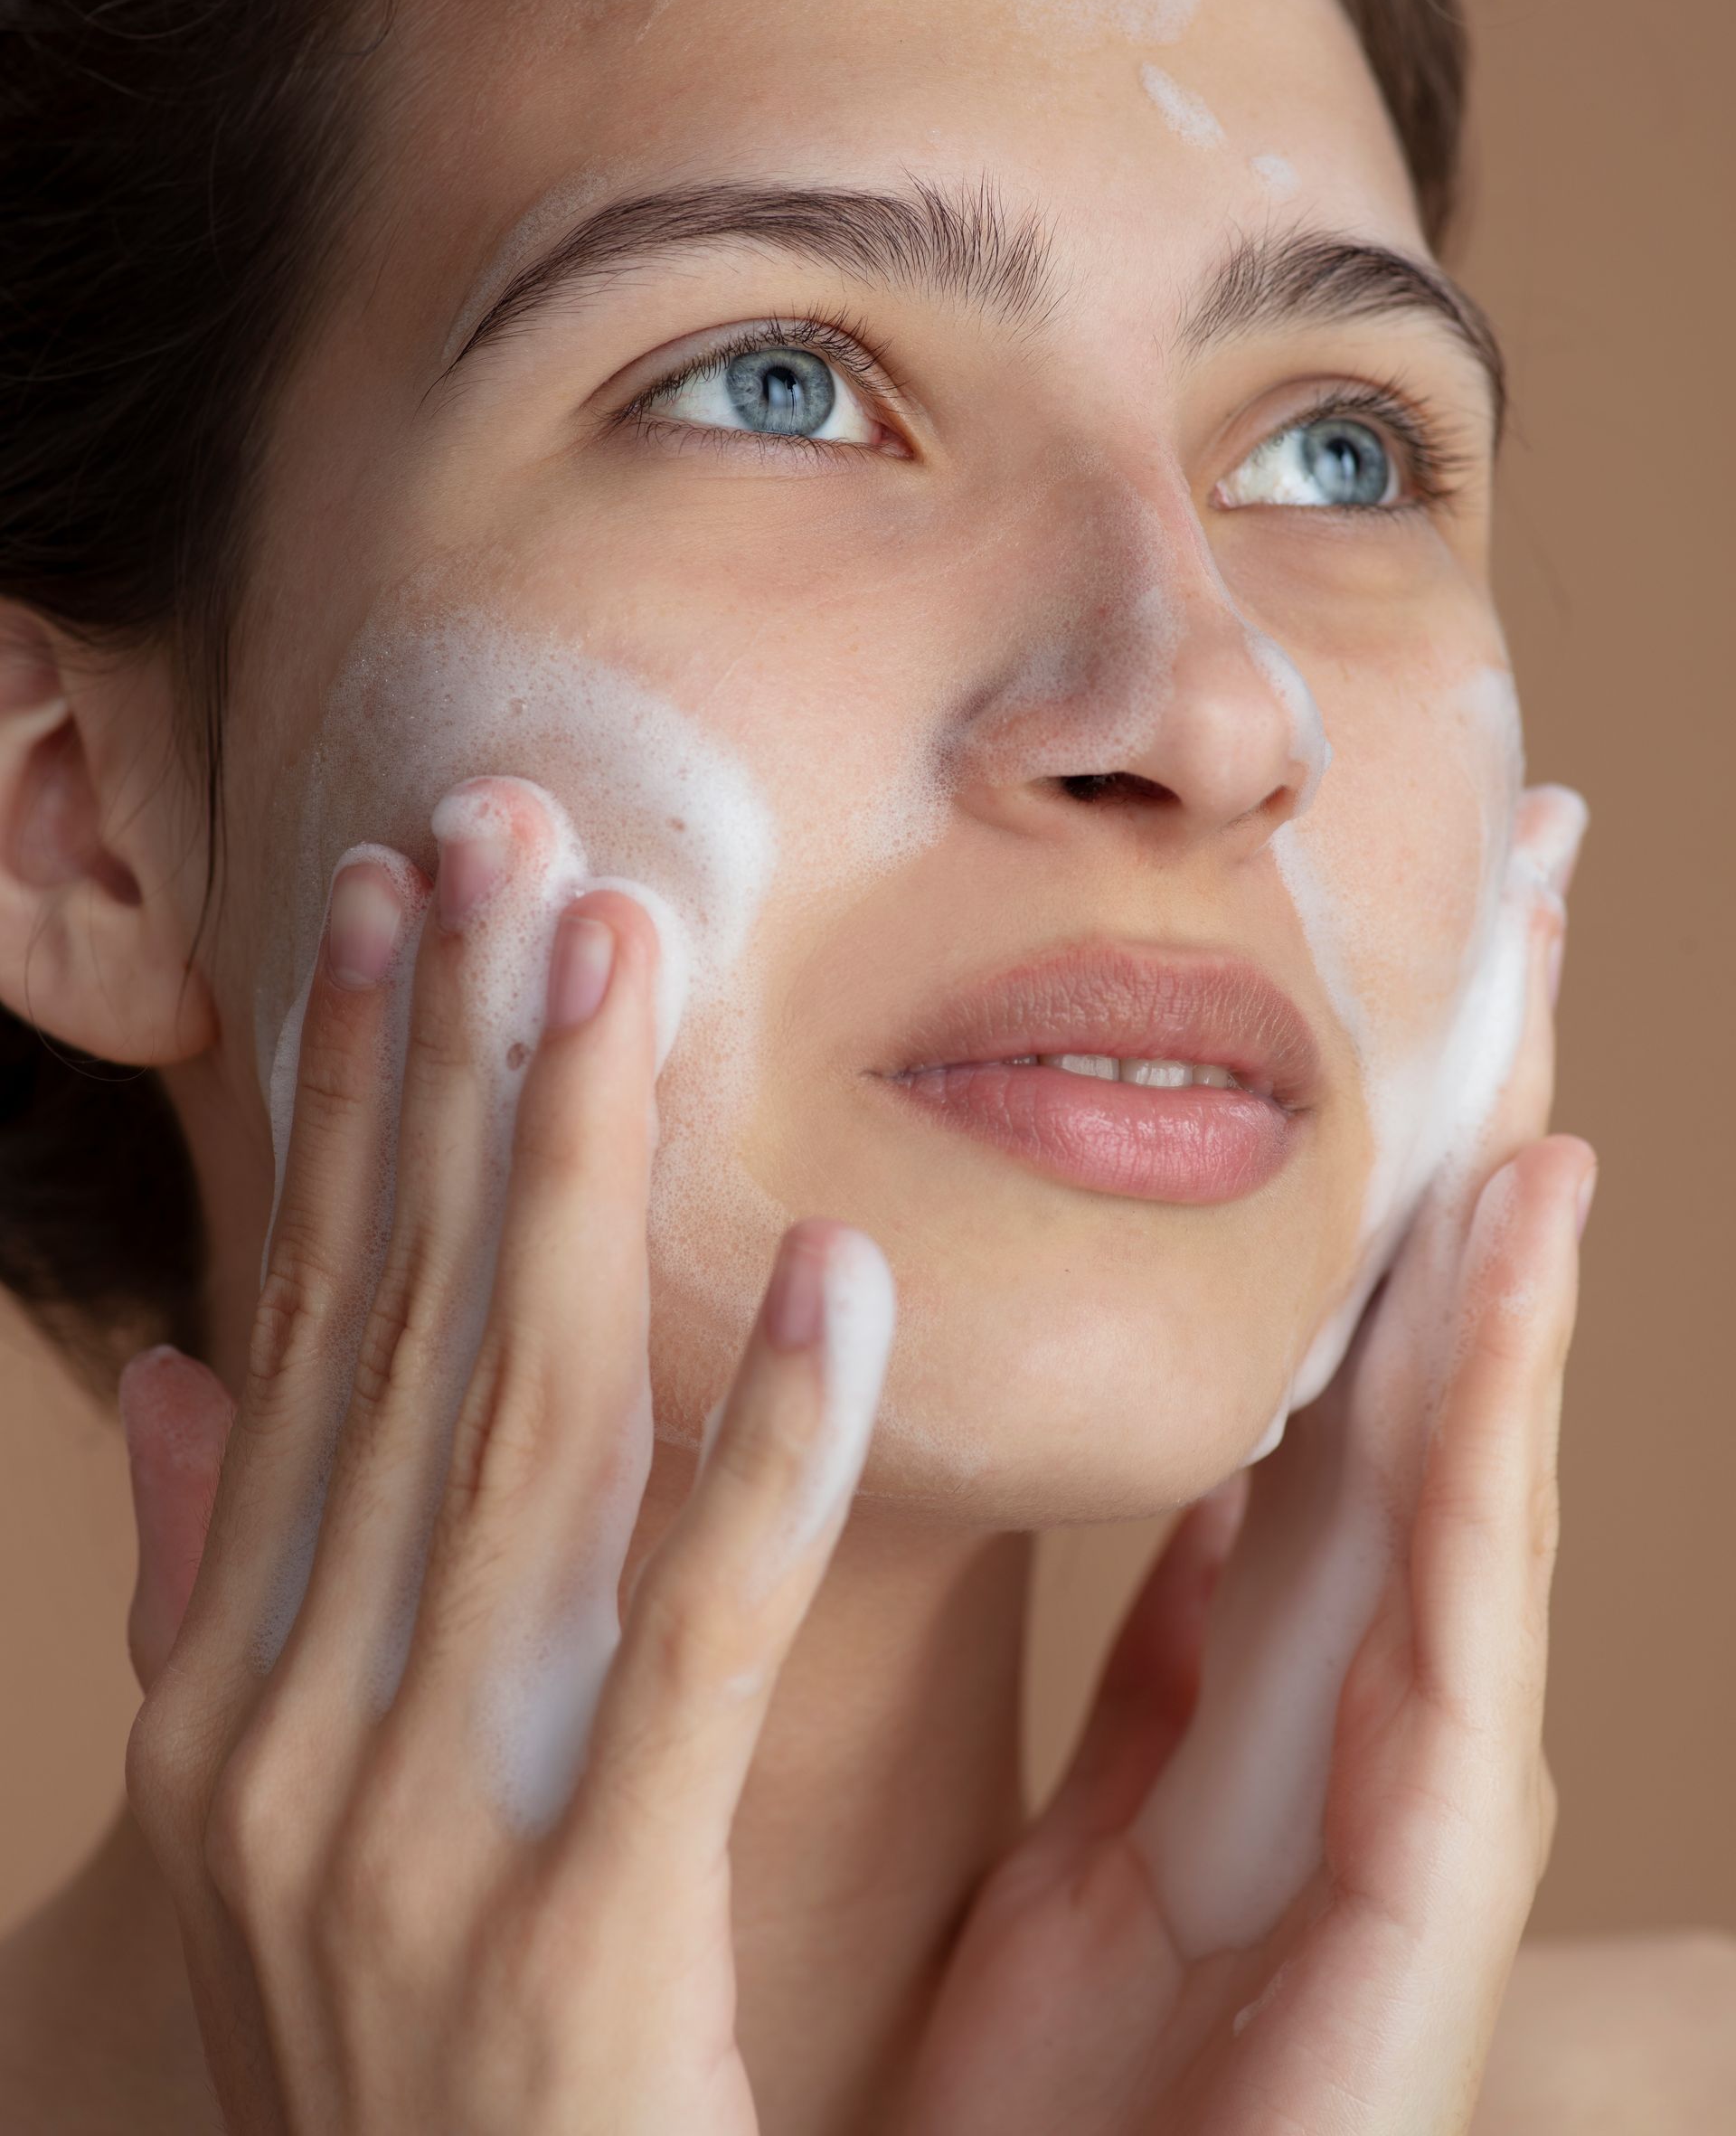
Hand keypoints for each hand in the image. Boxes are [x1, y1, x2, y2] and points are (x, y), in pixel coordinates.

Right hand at [119, 779, 893, 2134]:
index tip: (395, 901)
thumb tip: (170, 1382)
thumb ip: (235, 1598)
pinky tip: (840, 1279)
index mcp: (240, 1698)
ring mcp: (417, 1847)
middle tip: (510, 830)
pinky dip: (765, 1453)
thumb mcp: (286, 1835)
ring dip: (578, 1175)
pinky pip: (692, 1650)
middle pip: (406, 1332)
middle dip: (457, 1062)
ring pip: (522, 1435)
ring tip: (630, 958)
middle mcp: (290, 1744)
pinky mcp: (582, 1951)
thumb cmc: (413, 2080)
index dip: (353, 1102)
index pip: (313, 1333)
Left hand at [903, 788, 1591, 2134]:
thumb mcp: (1063, 1808)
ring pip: (1458, 1455)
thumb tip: (1084, 1403)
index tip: (1387, 946)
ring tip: (1536, 1006)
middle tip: (1528, 870)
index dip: (1363, 1153)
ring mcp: (1389, 1803)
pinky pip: (1441, 1631)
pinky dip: (1479, 1434)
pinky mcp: (1405, 1922)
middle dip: (1471, 1119)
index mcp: (1240, 1670)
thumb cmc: (1016, 2095)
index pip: (1314, 1358)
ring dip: (1501, 1233)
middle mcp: (1337, 1702)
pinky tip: (1505, 1252)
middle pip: (1411, 1359)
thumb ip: (1093, 1615)